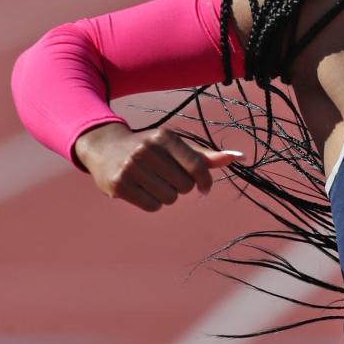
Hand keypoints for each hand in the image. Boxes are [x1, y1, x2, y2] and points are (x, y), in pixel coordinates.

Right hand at [74, 122, 243, 211]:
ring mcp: (131, 168)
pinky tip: (143, 190)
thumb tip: (238, 158)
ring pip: (169, 198)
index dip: (205, 180)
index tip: (204, 187)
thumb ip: (205, 156)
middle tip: (167, 176)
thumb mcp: (176, 145)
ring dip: (167, 195)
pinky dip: (153, 203)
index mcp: (165, 137)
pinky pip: (152, 206)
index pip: (197, 166)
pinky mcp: (119, 185)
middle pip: (184, 186)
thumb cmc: (151, 147)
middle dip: (181, 186)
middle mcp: (147, 150)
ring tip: (154, 181)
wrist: (105, 147)